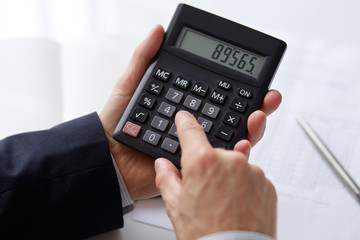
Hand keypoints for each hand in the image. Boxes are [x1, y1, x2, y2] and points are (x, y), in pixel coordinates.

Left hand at [100, 24, 280, 200]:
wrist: (106, 158)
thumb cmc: (115, 123)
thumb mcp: (131, 85)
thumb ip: (145, 57)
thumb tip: (158, 30)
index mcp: (186, 106)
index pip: (220, 96)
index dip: (240, 88)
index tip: (257, 79)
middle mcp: (196, 126)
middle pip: (234, 117)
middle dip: (257, 108)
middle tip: (268, 98)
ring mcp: (196, 147)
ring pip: (233, 139)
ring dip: (252, 128)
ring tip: (257, 117)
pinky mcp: (193, 166)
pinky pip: (218, 163)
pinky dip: (234, 154)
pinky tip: (241, 144)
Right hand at [155, 111, 276, 239]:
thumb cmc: (206, 236)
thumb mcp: (176, 207)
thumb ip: (167, 179)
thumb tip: (162, 166)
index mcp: (203, 162)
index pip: (191, 131)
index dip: (185, 122)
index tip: (184, 118)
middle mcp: (230, 161)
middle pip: (214, 153)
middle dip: (208, 167)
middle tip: (204, 192)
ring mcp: (252, 171)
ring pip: (235, 166)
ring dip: (228, 178)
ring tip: (222, 204)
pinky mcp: (267, 184)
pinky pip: (251, 178)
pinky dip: (244, 187)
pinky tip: (236, 206)